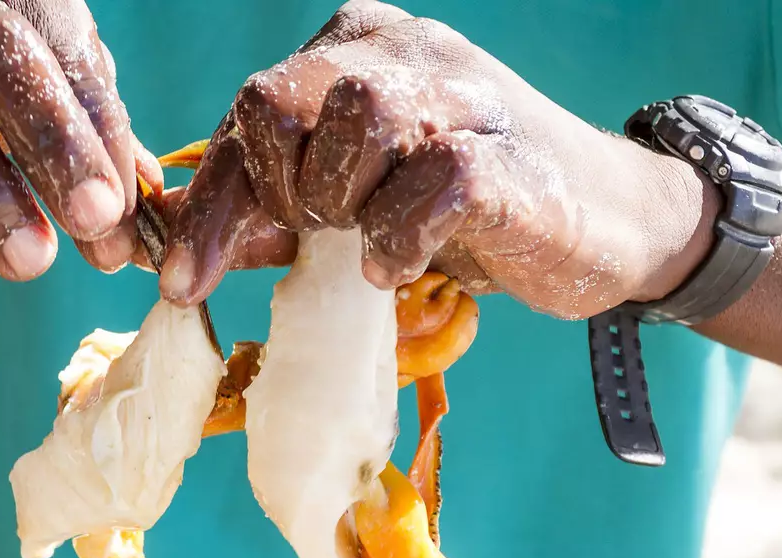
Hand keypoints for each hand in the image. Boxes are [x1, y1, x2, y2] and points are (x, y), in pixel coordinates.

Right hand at [0, 0, 158, 313]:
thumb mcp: (43, 90)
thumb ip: (98, 146)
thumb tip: (163, 224)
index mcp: (17, 5)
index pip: (71, 64)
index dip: (103, 141)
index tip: (128, 217)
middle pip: (1, 66)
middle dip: (55, 146)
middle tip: (97, 221)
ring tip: (31, 265)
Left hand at [158, 0, 719, 318]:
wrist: (604, 224)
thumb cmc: (465, 217)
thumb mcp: (355, 206)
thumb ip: (277, 216)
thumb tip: (177, 257)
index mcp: (353, 49)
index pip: (246, 113)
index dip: (206, 203)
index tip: (179, 284)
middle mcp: (400, 51)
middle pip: (275, 99)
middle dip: (279, 193)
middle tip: (320, 236)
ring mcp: (458, 93)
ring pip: (350, 120)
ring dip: (342, 206)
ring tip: (370, 240)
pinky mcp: (503, 155)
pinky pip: (424, 186)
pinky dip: (397, 239)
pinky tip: (399, 264)